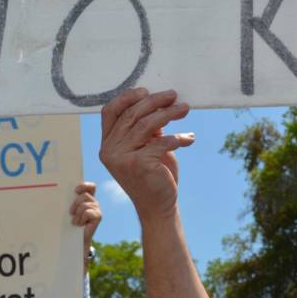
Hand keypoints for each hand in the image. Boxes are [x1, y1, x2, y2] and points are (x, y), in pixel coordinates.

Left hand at [70, 182, 101, 269]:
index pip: (91, 187)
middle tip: (71, 212)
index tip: (75, 191)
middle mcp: (93, 203)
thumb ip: (68, 202)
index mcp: (87, 199)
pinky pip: (88, 212)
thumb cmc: (69, 225)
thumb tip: (56, 194)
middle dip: (76, 203)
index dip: (84, 186)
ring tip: (75, 221)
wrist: (74, 240)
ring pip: (85, 204)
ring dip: (77, 213)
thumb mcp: (68, 212)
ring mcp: (97, 210)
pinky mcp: (98, 217)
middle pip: (85, 195)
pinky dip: (81, 218)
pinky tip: (79, 224)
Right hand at [99, 88, 193, 220]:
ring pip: (146, 124)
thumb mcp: (147, 146)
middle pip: (132, 114)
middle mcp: (109, 150)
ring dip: (169, 113)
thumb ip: (147, 127)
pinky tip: (189, 138)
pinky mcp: (138, 164)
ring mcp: (121, 158)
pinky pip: (161, 141)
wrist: (158, 206)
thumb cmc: (154, 174)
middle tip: (174, 96)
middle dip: (155, 101)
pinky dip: (177, 137)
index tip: (147, 90)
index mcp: (107, 143)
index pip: (110, 111)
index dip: (127, 97)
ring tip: (185, 109)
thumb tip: (160, 101)